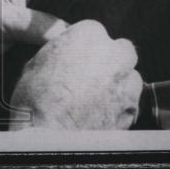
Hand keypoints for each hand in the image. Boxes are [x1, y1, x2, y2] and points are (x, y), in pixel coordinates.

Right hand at [10, 20, 141, 129]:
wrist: (49, 137)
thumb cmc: (37, 99)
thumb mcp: (38, 62)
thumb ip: (62, 51)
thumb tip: (67, 55)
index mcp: (89, 34)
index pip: (93, 31)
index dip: (84, 47)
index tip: (76, 58)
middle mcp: (114, 54)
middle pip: (120, 50)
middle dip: (108, 61)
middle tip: (89, 77)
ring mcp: (127, 81)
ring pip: (129, 76)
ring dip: (117, 83)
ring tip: (94, 99)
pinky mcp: (133, 108)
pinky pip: (130, 102)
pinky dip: (119, 106)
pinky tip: (100, 114)